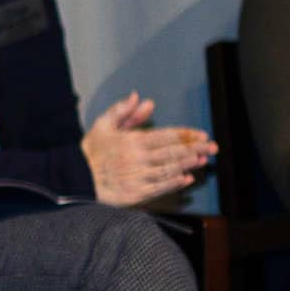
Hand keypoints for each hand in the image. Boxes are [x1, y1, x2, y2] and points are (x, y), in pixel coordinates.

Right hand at [80, 91, 216, 205]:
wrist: (75, 177)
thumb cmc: (91, 150)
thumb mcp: (103, 124)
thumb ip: (123, 111)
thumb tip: (140, 97)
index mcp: (132, 140)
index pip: (166, 136)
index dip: (186, 135)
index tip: (202, 134)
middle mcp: (138, 158)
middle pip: (172, 152)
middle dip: (195, 148)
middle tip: (214, 147)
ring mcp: (138, 176)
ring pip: (169, 168)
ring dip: (188, 164)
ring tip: (204, 160)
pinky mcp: (136, 192)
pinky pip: (159, 187)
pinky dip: (174, 182)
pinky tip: (186, 178)